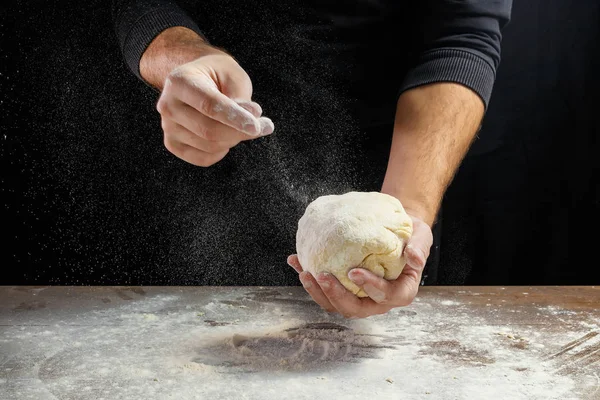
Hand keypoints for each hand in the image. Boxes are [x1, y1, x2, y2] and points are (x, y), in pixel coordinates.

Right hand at [155, 43, 273, 166]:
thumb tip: (251, 121)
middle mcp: (168, 105)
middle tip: (265, 126)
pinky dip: (222, 151)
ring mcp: (168, 127)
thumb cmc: (216, 75)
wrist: (195, 80)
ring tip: (244, 124)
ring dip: (235, 139)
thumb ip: (241, 96)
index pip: (209, 105)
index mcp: (179, 82)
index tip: (257, 125)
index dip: (235, 118)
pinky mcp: (173, 144)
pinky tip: (227, 135)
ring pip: (210, 146)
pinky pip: (204, 158)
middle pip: (209, 130)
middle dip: (240, 132)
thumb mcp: (232, 74)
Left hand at [287, 214, 432, 318]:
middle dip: (336, 295)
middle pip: (355, 307)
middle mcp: (377, 300)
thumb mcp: (422, 237)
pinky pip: (324, 288)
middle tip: (322, 275)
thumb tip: (412, 256)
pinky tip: (295, 261)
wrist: (397, 233)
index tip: (354, 272)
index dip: (369, 287)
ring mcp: (358, 296)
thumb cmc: (411, 237)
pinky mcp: (343, 288)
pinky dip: (309, 277)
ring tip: (304, 272)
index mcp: (399, 292)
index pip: (385, 296)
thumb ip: (419, 247)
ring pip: (335, 303)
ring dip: (317, 291)